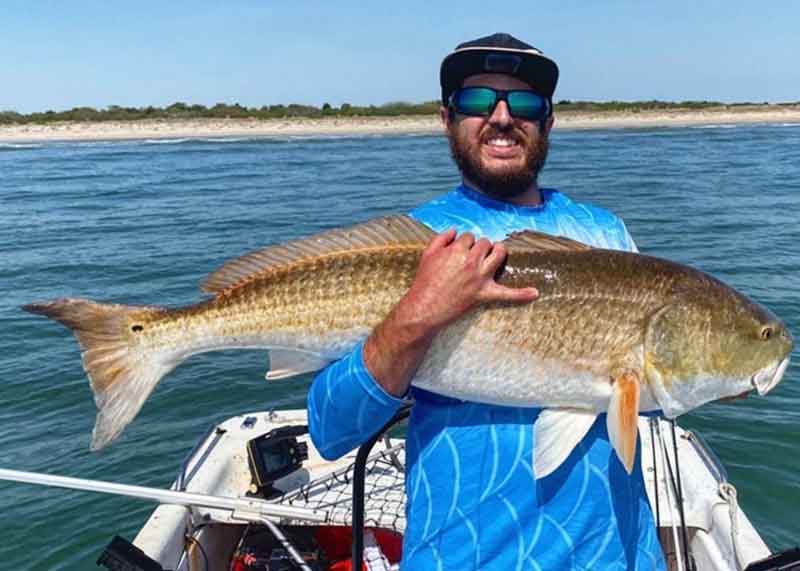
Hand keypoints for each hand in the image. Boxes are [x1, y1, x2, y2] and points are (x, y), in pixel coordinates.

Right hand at [363, 228, 537, 396]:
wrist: (424, 308)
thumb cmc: (424, 281)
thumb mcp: (427, 254)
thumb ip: (441, 238)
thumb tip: (454, 230)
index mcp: (457, 250)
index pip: (469, 237)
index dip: (465, 242)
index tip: (460, 250)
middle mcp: (471, 262)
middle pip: (485, 243)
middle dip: (480, 246)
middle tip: (472, 256)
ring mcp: (480, 278)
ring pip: (498, 255)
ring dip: (498, 251)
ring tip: (495, 254)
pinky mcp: (484, 294)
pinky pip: (507, 294)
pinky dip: (521, 294)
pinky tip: (535, 293)